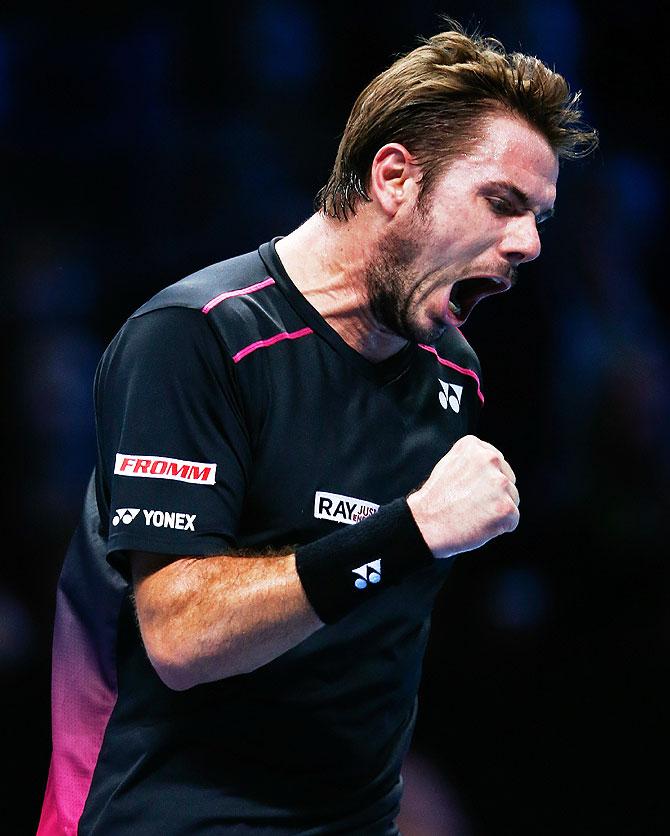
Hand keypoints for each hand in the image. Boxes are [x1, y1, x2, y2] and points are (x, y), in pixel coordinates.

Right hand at [406, 435, 519, 558]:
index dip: (483, 480)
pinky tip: (479, 525)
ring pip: (512, 499)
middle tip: (469, 504)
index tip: (467, 489)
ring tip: (473, 514)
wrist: (425, 525)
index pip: (496, 462)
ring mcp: (499, 483)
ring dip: (497, 509)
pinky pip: (513, 519)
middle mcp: (490, 459)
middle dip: (494, 493)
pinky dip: (500, 526)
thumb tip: (495, 466)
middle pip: (507, 479)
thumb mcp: (450, 464)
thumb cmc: (435, 499)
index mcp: (474, 446)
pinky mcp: (506, 507)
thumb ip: (473, 460)